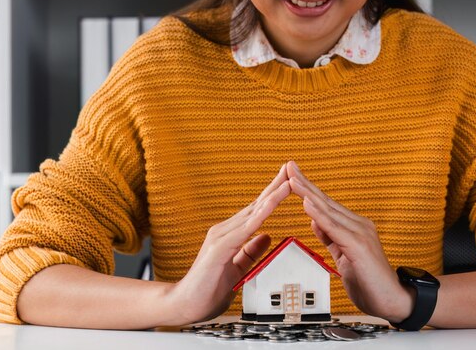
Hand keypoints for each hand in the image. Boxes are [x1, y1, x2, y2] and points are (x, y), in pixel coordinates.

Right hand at [166, 164, 290, 323]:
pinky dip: (260, 215)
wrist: (184, 306)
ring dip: (272, 196)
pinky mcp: (219, 248)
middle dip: (275, 186)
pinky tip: (271, 204)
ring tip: (288, 180)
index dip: (273, 196)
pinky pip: (245, 229)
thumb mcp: (238, 269)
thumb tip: (266, 236)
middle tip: (291, 168)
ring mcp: (221, 237)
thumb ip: (251, 252)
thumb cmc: (208, 289)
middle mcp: (225, 231)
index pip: (257, 212)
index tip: (289, 181)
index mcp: (231, 236)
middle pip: (256, 205)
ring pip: (252, 213)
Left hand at [286, 161, 413, 322]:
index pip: (325, 205)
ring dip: (308, 194)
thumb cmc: (370, 282)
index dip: (307, 190)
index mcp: (353, 227)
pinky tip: (308, 204)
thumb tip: (316, 221)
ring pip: (329, 211)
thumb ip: (331, 238)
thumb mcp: (343, 256)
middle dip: (305, 184)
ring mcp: (361, 234)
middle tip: (288, 166)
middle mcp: (358, 225)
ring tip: (292, 179)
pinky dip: (319, 215)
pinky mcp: (359, 246)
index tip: (291, 175)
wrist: (394, 301)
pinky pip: (335, 229)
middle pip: (325, 202)